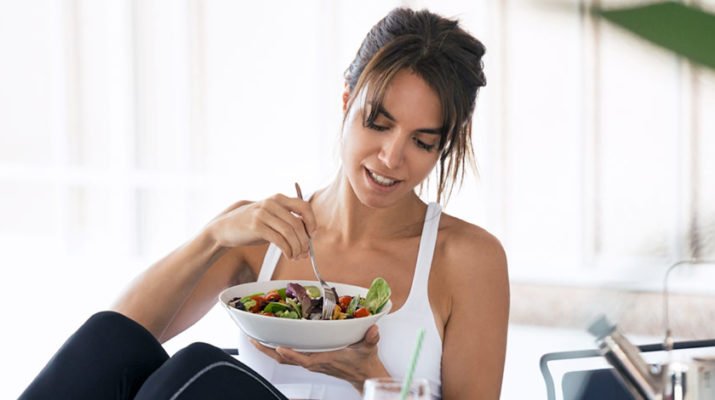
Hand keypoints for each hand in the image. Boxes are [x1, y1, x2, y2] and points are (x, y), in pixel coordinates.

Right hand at [206, 194, 316, 259]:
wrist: (226, 227)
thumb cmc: (253, 224)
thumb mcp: (271, 216)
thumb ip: (287, 220)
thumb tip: (308, 237)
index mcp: (279, 198)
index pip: (304, 206)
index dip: (312, 221)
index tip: (312, 234)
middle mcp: (272, 203)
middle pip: (298, 223)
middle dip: (304, 241)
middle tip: (305, 253)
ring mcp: (263, 214)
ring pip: (290, 233)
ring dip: (297, 248)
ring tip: (296, 256)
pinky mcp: (256, 226)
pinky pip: (279, 240)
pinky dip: (287, 250)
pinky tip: (288, 255)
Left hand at [251, 325, 389, 390]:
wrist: (364, 375)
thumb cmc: (364, 362)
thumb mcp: (369, 348)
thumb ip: (371, 338)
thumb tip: (373, 330)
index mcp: (325, 359)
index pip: (303, 359)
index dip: (290, 354)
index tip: (278, 346)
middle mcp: (314, 362)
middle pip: (286, 359)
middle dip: (268, 350)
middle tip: (254, 339)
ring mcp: (310, 363)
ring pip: (285, 359)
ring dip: (269, 350)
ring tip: (256, 339)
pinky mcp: (310, 361)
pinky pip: (290, 357)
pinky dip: (279, 350)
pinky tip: (272, 341)